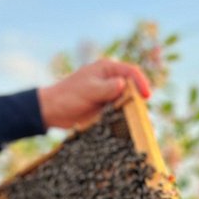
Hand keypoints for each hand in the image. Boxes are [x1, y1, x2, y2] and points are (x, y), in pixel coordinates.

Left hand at [37, 59, 151, 129]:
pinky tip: (133, 129)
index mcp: (107, 69)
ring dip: (136, 112)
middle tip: (146, 114)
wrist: (52, 111)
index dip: (141, 83)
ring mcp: (109, 96)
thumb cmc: (68, 95)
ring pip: (129, 102)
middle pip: (133, 89)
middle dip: (141, 101)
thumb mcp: (89, 90)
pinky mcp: (106, 109)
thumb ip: (106, 87)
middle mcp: (111, 81)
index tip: (146, 96)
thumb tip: (123, 84)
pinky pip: (121, 113)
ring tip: (144, 125)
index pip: (131, 72)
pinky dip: (127, 120)